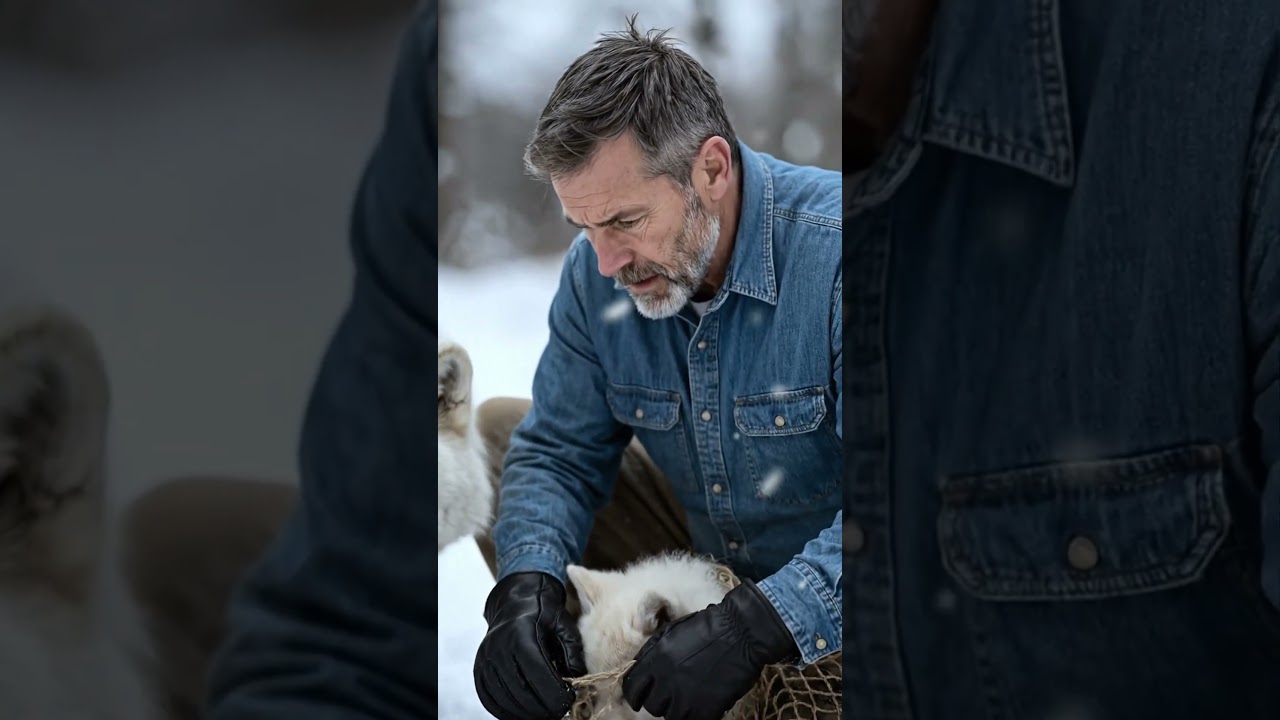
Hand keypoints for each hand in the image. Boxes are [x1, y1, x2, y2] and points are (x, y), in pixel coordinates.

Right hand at [473, 572, 586, 719]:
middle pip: (521, 691)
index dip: (555, 693)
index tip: (569, 700)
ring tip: (546, 714)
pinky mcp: (479, 670)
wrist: (515, 601)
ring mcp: (485, 660)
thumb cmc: (544, 614)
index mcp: (520, 634)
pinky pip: (489, 699)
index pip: (537, 674)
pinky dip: (506, 712)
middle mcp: (498, 648)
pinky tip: (523, 713)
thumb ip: (572, 652)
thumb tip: (577, 679)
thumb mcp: (564, 626)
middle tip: (561, 712)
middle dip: (544, 707)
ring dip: (527, 713)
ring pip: (505, 699)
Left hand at [622, 579, 798, 719]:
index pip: (632, 688)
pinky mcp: (707, 707)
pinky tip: (702, 705)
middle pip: (651, 706)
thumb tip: (639, 665)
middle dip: (658, 702)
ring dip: (677, 710)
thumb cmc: (708, 626)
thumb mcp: (672, 630)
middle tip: (669, 697)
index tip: (639, 697)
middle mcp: (667, 680)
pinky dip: (695, 715)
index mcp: (656, 660)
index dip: (634, 695)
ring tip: (687, 700)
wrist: (741, 631)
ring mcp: (687, 696)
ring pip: (671, 716)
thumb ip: (653, 649)